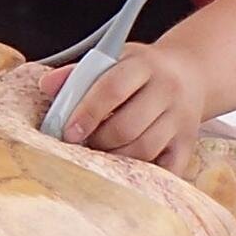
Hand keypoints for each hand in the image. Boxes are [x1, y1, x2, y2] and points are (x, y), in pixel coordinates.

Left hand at [39, 40, 207, 173]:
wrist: (190, 73)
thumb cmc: (139, 72)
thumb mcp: (111, 62)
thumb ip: (78, 74)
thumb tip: (46, 85)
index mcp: (143, 65)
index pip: (112, 89)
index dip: (87, 113)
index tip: (68, 132)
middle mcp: (167, 90)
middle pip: (128, 126)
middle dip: (98, 141)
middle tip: (83, 145)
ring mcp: (182, 118)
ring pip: (144, 148)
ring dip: (115, 158)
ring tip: (101, 153)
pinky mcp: (189, 142)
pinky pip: (168, 168)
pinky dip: (145, 174)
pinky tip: (127, 169)